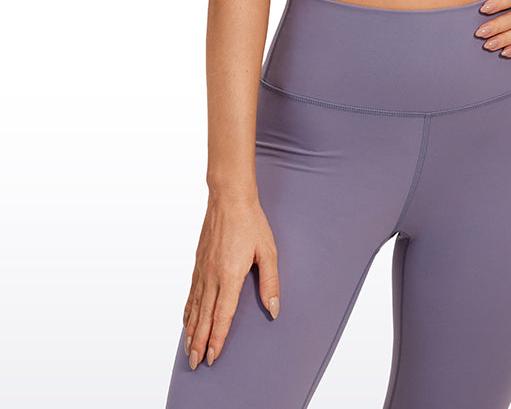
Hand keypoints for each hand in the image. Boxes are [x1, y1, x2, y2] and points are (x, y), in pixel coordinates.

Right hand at [182, 191, 279, 369]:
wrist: (229, 198)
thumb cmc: (251, 223)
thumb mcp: (268, 251)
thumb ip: (270, 282)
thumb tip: (274, 308)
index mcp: (230, 275)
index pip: (222, 314)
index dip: (218, 338)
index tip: (213, 357)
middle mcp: (212, 275)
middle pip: (204, 317)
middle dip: (200, 342)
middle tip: (196, 363)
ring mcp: (202, 269)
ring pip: (194, 307)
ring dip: (191, 330)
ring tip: (189, 349)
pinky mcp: (198, 262)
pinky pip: (191, 292)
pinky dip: (188, 310)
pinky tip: (186, 320)